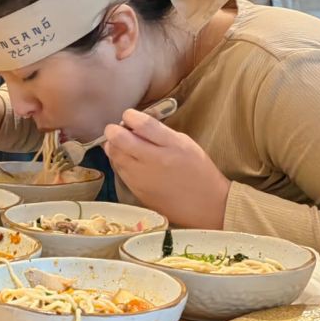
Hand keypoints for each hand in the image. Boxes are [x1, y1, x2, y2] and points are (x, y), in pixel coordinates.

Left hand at [104, 109, 231, 228]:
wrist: (206, 205)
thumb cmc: (198, 170)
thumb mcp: (185, 143)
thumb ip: (160, 133)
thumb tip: (134, 124)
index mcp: (172, 146)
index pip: (143, 124)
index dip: (130, 115)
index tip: (130, 116)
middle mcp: (154, 162)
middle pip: (120, 139)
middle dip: (113, 130)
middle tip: (118, 129)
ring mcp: (142, 178)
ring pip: (114, 155)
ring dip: (113, 145)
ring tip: (123, 144)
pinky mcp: (136, 191)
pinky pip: (118, 170)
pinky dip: (118, 161)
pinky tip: (127, 159)